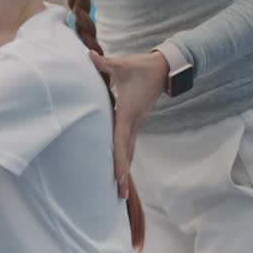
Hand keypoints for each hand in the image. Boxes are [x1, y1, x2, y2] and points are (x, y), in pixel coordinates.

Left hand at [88, 51, 168, 198]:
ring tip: (121, 190)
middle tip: (120, 197)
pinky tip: (122, 167)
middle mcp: (133, 122)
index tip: (117, 178)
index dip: (118, 160)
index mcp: (127, 114)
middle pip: (127, 153)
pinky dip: (126, 157)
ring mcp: (137, 123)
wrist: (163, 68)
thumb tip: (88, 56)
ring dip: (126, 169)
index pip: (121, 141)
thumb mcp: (121, 64)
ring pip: (130, 150)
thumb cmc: (141, 67)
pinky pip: (131, 143)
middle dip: (123, 175)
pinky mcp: (137, 121)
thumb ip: (103, 63)